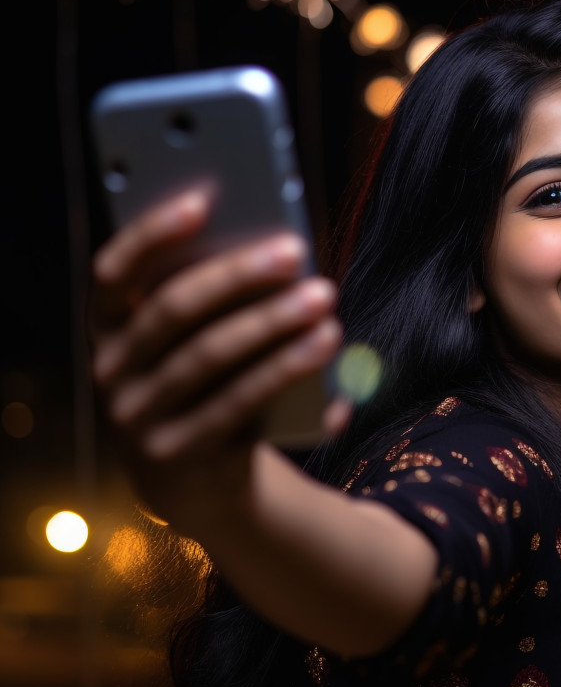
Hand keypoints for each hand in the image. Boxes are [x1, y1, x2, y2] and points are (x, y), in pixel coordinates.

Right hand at [90, 188, 342, 528]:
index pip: (113, 272)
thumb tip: (279, 251)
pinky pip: (239, 406)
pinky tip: (325, 347)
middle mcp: (112, 372)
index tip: (203, 200)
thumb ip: (218, 303)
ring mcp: (139, 418)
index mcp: (109, 329)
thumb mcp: (196, 344)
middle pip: (172, 310)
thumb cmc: (208, 387)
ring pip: (210, 357)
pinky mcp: (179, 455)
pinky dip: (287, 371)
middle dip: (236, 275)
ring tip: (323, 298)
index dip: (152, 234)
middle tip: (294, 251)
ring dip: (272, 322)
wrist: (198, 485)